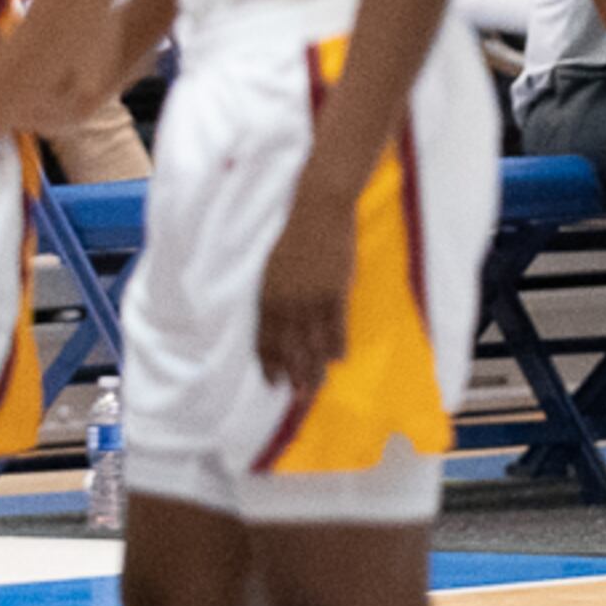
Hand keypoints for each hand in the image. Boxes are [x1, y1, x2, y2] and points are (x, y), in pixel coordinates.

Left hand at [253, 187, 355, 392]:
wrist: (318, 207)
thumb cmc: (294, 231)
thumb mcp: (274, 263)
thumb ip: (275, 290)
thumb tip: (278, 311)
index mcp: (268, 294)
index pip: (266, 338)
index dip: (269, 362)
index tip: (272, 382)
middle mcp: (287, 301)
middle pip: (289, 347)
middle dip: (293, 375)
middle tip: (298, 398)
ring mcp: (312, 298)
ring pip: (312, 343)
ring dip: (315, 368)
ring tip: (317, 388)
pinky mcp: (335, 291)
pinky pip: (336, 326)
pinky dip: (337, 345)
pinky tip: (339, 359)